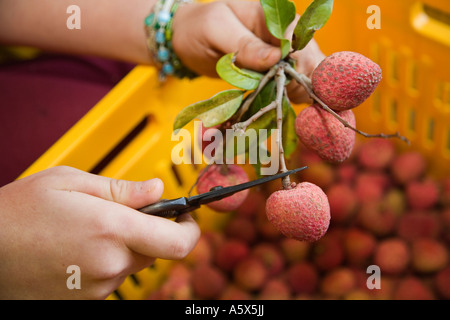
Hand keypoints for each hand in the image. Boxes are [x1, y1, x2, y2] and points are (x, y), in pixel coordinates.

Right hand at [0, 166, 199, 298]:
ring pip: (132, 263)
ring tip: (90, 229)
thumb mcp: (71, 183)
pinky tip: (79, 248)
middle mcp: (110, 264)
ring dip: (125, 246)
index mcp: (112, 229)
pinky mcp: (84, 300)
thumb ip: (122, 189)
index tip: (187, 217)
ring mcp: (97, 287)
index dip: (191, 230)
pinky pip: (111, 278)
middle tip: (124, 213)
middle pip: (156, 250)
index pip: (178, 243)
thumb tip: (156, 190)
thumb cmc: (20, 212)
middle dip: (150, 231)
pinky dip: (107, 261)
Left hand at [172, 0, 325, 103]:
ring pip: (303, 76)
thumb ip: (245, 44)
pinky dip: (286, 97)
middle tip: (277, 96)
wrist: (187, 40)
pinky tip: (274, 101)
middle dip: (297, 82)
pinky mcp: (275, 70)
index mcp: (274, 15)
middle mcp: (284, 32)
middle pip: (309, 60)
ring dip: (292, 92)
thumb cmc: (198, 28)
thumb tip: (277, 58)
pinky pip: (291, 86)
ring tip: (273, 99)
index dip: (299, 65)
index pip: (300, 41)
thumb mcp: (216, 30)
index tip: (284, 86)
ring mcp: (282, 53)